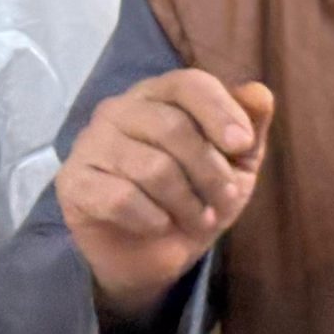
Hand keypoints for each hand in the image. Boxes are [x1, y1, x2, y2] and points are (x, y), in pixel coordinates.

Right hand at [56, 70, 274, 316]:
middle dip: (210, 170)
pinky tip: (160, 225)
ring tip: (199, 218)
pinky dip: (153, 218)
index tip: (243, 146)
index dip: (221, 112)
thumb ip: (250, 125)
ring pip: (151, 167)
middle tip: (224, 198)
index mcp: (159, 94)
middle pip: (173, 127)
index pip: (188, 83)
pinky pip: (121, 198)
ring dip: (187, 201)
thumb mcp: (237, 162)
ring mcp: (90, 144)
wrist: (156, 250)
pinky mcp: (73, 183)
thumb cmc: (198, 194)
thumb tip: (260, 92)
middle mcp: (119, 109)